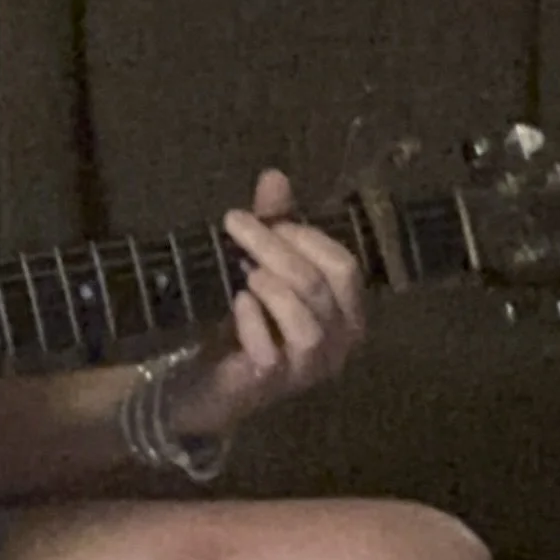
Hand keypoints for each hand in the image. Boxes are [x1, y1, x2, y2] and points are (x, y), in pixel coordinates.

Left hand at [168, 169, 366, 439]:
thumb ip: (274, 225)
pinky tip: (239, 304)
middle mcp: (340, 344)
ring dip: (272, 287)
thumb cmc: (248, 323)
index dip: (306, 236)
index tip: (268, 219)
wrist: (211, 382)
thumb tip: (274, 175)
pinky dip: (254, 321)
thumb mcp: (262, 267)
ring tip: (245, 273)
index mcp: (347, 313)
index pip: (345, 266)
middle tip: (237, 225)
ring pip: (306, 321)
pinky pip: (271, 351)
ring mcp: (309, 368)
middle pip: (319, 285)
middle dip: (277, 248)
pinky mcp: (273, 384)